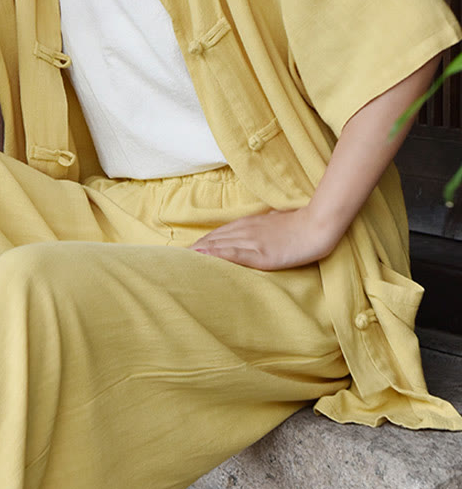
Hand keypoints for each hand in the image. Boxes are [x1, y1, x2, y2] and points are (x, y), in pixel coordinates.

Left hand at [189, 206, 339, 270]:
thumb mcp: (272, 224)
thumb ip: (255, 231)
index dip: (196, 246)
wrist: (319, 224)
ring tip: (175, 264)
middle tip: (169, 263)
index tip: (179, 255)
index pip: (214, 236)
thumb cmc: (299, 223)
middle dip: (189, 252)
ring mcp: (250, 242)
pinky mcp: (259, 253)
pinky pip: (232, 254)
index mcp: (245, 225)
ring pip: (216, 246)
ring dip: (195, 255)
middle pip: (209, 242)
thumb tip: (243, 238)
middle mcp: (243, 231)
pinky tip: (199, 259)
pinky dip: (214, 256)